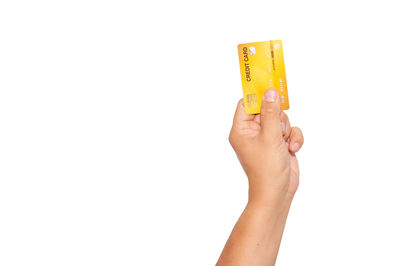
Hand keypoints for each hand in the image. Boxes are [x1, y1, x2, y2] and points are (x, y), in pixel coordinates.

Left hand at [229, 88, 303, 204]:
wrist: (278, 193)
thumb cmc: (267, 169)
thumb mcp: (270, 136)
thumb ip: (271, 112)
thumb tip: (270, 91)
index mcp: (241, 129)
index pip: (246, 104)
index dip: (257, 96)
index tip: (270, 87)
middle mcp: (252, 132)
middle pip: (267, 109)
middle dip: (278, 118)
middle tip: (278, 129)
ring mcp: (266, 138)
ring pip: (281, 119)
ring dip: (286, 130)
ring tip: (283, 145)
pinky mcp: (279, 143)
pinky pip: (289, 131)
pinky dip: (293, 138)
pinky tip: (292, 150)